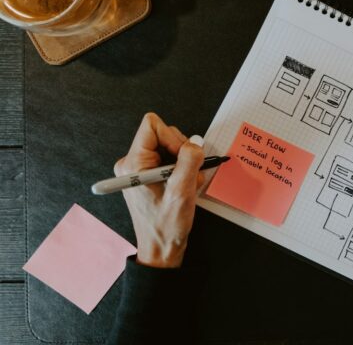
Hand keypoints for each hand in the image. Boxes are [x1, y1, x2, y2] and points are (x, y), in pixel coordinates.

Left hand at [113, 112, 204, 268]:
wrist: (161, 250)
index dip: (173, 137)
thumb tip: (196, 141)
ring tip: (188, 185)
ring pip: (170, 147)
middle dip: (182, 152)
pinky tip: (185, 188)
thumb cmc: (166, 226)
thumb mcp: (182, 192)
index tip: (184, 157)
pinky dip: (182, 171)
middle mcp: (132, 163)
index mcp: (133, 164)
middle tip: (188, 175)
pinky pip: (170, 159)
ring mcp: (139, 169)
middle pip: (163, 134)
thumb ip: (189, 162)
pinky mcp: (147, 175)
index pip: (152, 126)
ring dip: (185, 164)